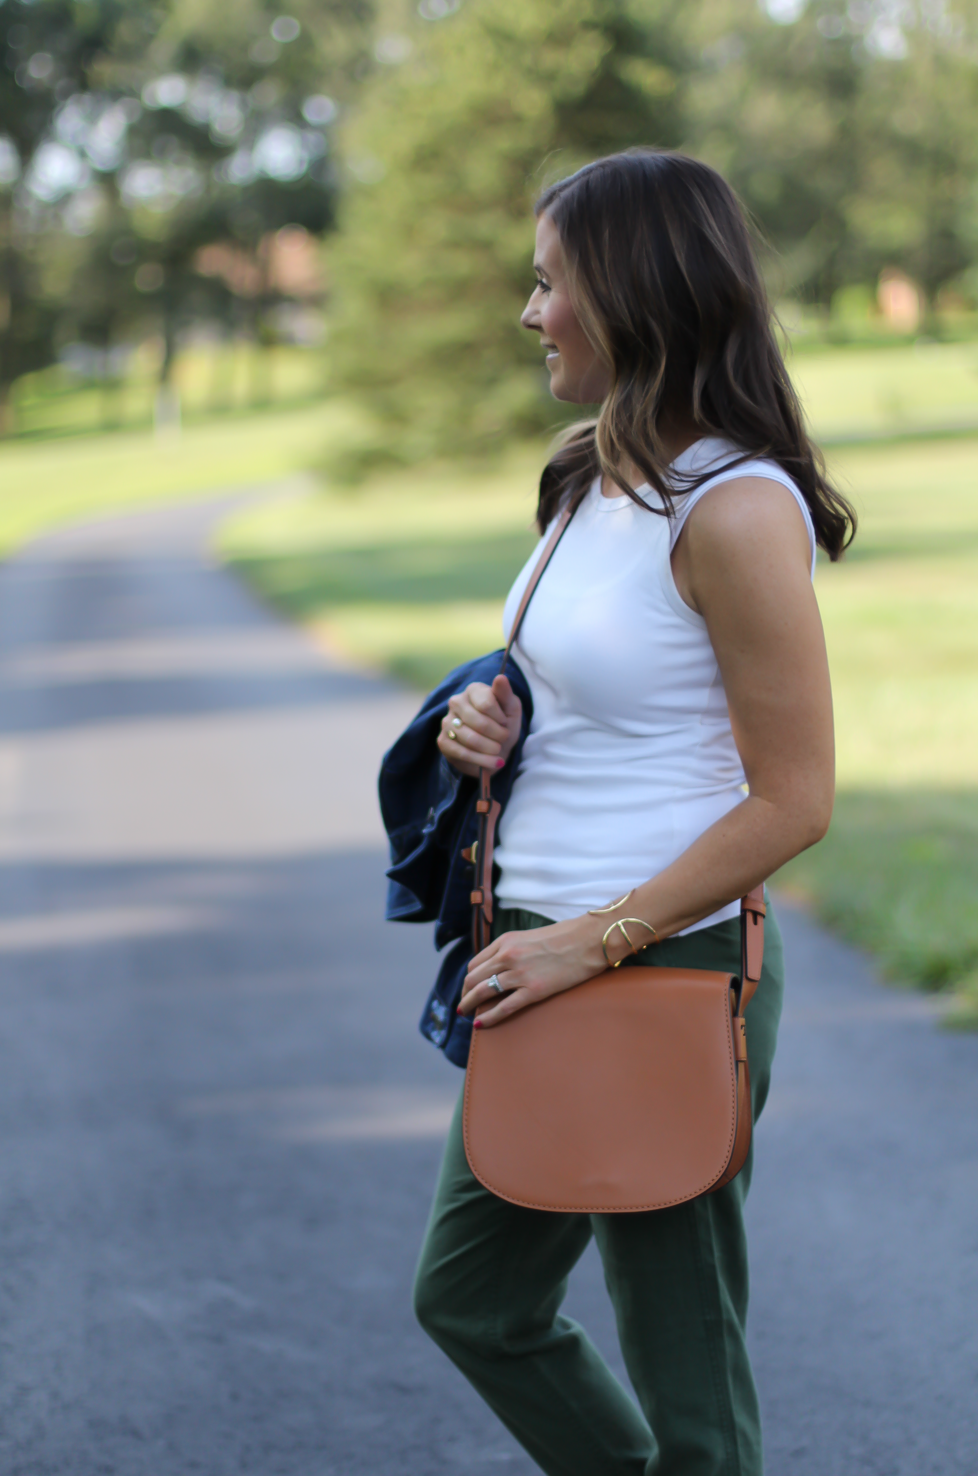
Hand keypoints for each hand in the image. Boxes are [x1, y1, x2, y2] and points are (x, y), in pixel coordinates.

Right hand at [437, 674, 522, 777]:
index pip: (486, 703)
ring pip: (470, 739)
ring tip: (498, 750)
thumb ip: (506, 694)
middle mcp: (456, 702)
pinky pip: (462, 753)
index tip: (506, 723)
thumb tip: (500, 677)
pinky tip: (493, 762)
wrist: (494, 749)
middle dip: (498, 735)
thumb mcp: (511, 709)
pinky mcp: (443, 741)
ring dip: (490, 749)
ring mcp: (447, 721)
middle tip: (504, 738)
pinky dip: (482, 761)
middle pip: (479, 722)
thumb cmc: (503, 725)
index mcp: (473, 690)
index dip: (501, 718)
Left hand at [457, 915, 606, 1027]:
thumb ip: (512, 950)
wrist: (588, 940)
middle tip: (463, 1004)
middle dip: (465, 994)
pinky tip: (480, 1024)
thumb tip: (500, 967)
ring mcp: (520, 973)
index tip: (468, 988)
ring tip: (465, 1014)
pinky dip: (489, 1017)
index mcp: (505, 941)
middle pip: (474, 978)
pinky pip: (504, 1007)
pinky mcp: (534, 990)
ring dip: (470, 1005)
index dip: (468, 979)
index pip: (475, 963)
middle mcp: (508, 956)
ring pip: (483, 992)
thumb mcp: (529, 937)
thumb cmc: (564, 937)